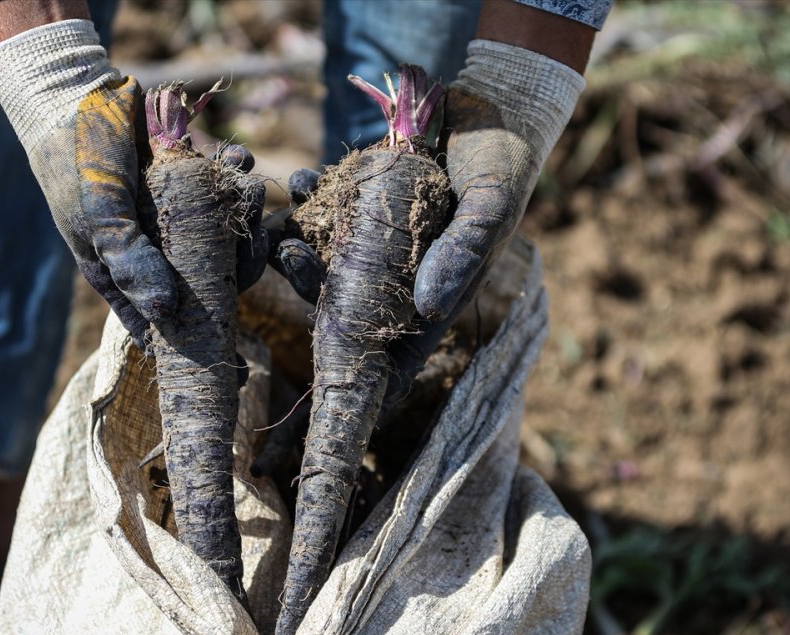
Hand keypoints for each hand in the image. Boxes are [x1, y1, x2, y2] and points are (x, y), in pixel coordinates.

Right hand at [0, 20, 266, 346]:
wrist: (75, 92)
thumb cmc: (77, 160)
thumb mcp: (98, 212)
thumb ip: (128, 259)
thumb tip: (166, 311)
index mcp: (122, 273)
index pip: (163, 322)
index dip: (196, 334)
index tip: (230, 334)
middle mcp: (151, 251)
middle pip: (205, 279)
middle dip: (237, 260)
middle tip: (253, 235)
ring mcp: (171, 217)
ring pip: (220, 234)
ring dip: (243, 214)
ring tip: (247, 186)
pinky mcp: (185, 183)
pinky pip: (221, 191)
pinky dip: (235, 177)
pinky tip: (239, 160)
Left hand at [273, 41, 583, 409]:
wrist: (495, 101)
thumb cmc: (503, 159)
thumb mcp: (491, 206)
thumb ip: (463, 253)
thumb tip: (428, 309)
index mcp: (437, 291)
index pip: (397, 355)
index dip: (366, 377)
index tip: (329, 376)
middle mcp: (404, 273)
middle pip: (347, 307)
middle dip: (311, 289)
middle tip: (290, 256)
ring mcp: (382, 239)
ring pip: (329, 262)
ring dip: (299, 246)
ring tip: (286, 218)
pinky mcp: (367, 202)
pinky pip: (327, 213)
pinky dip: (310, 200)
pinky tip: (303, 179)